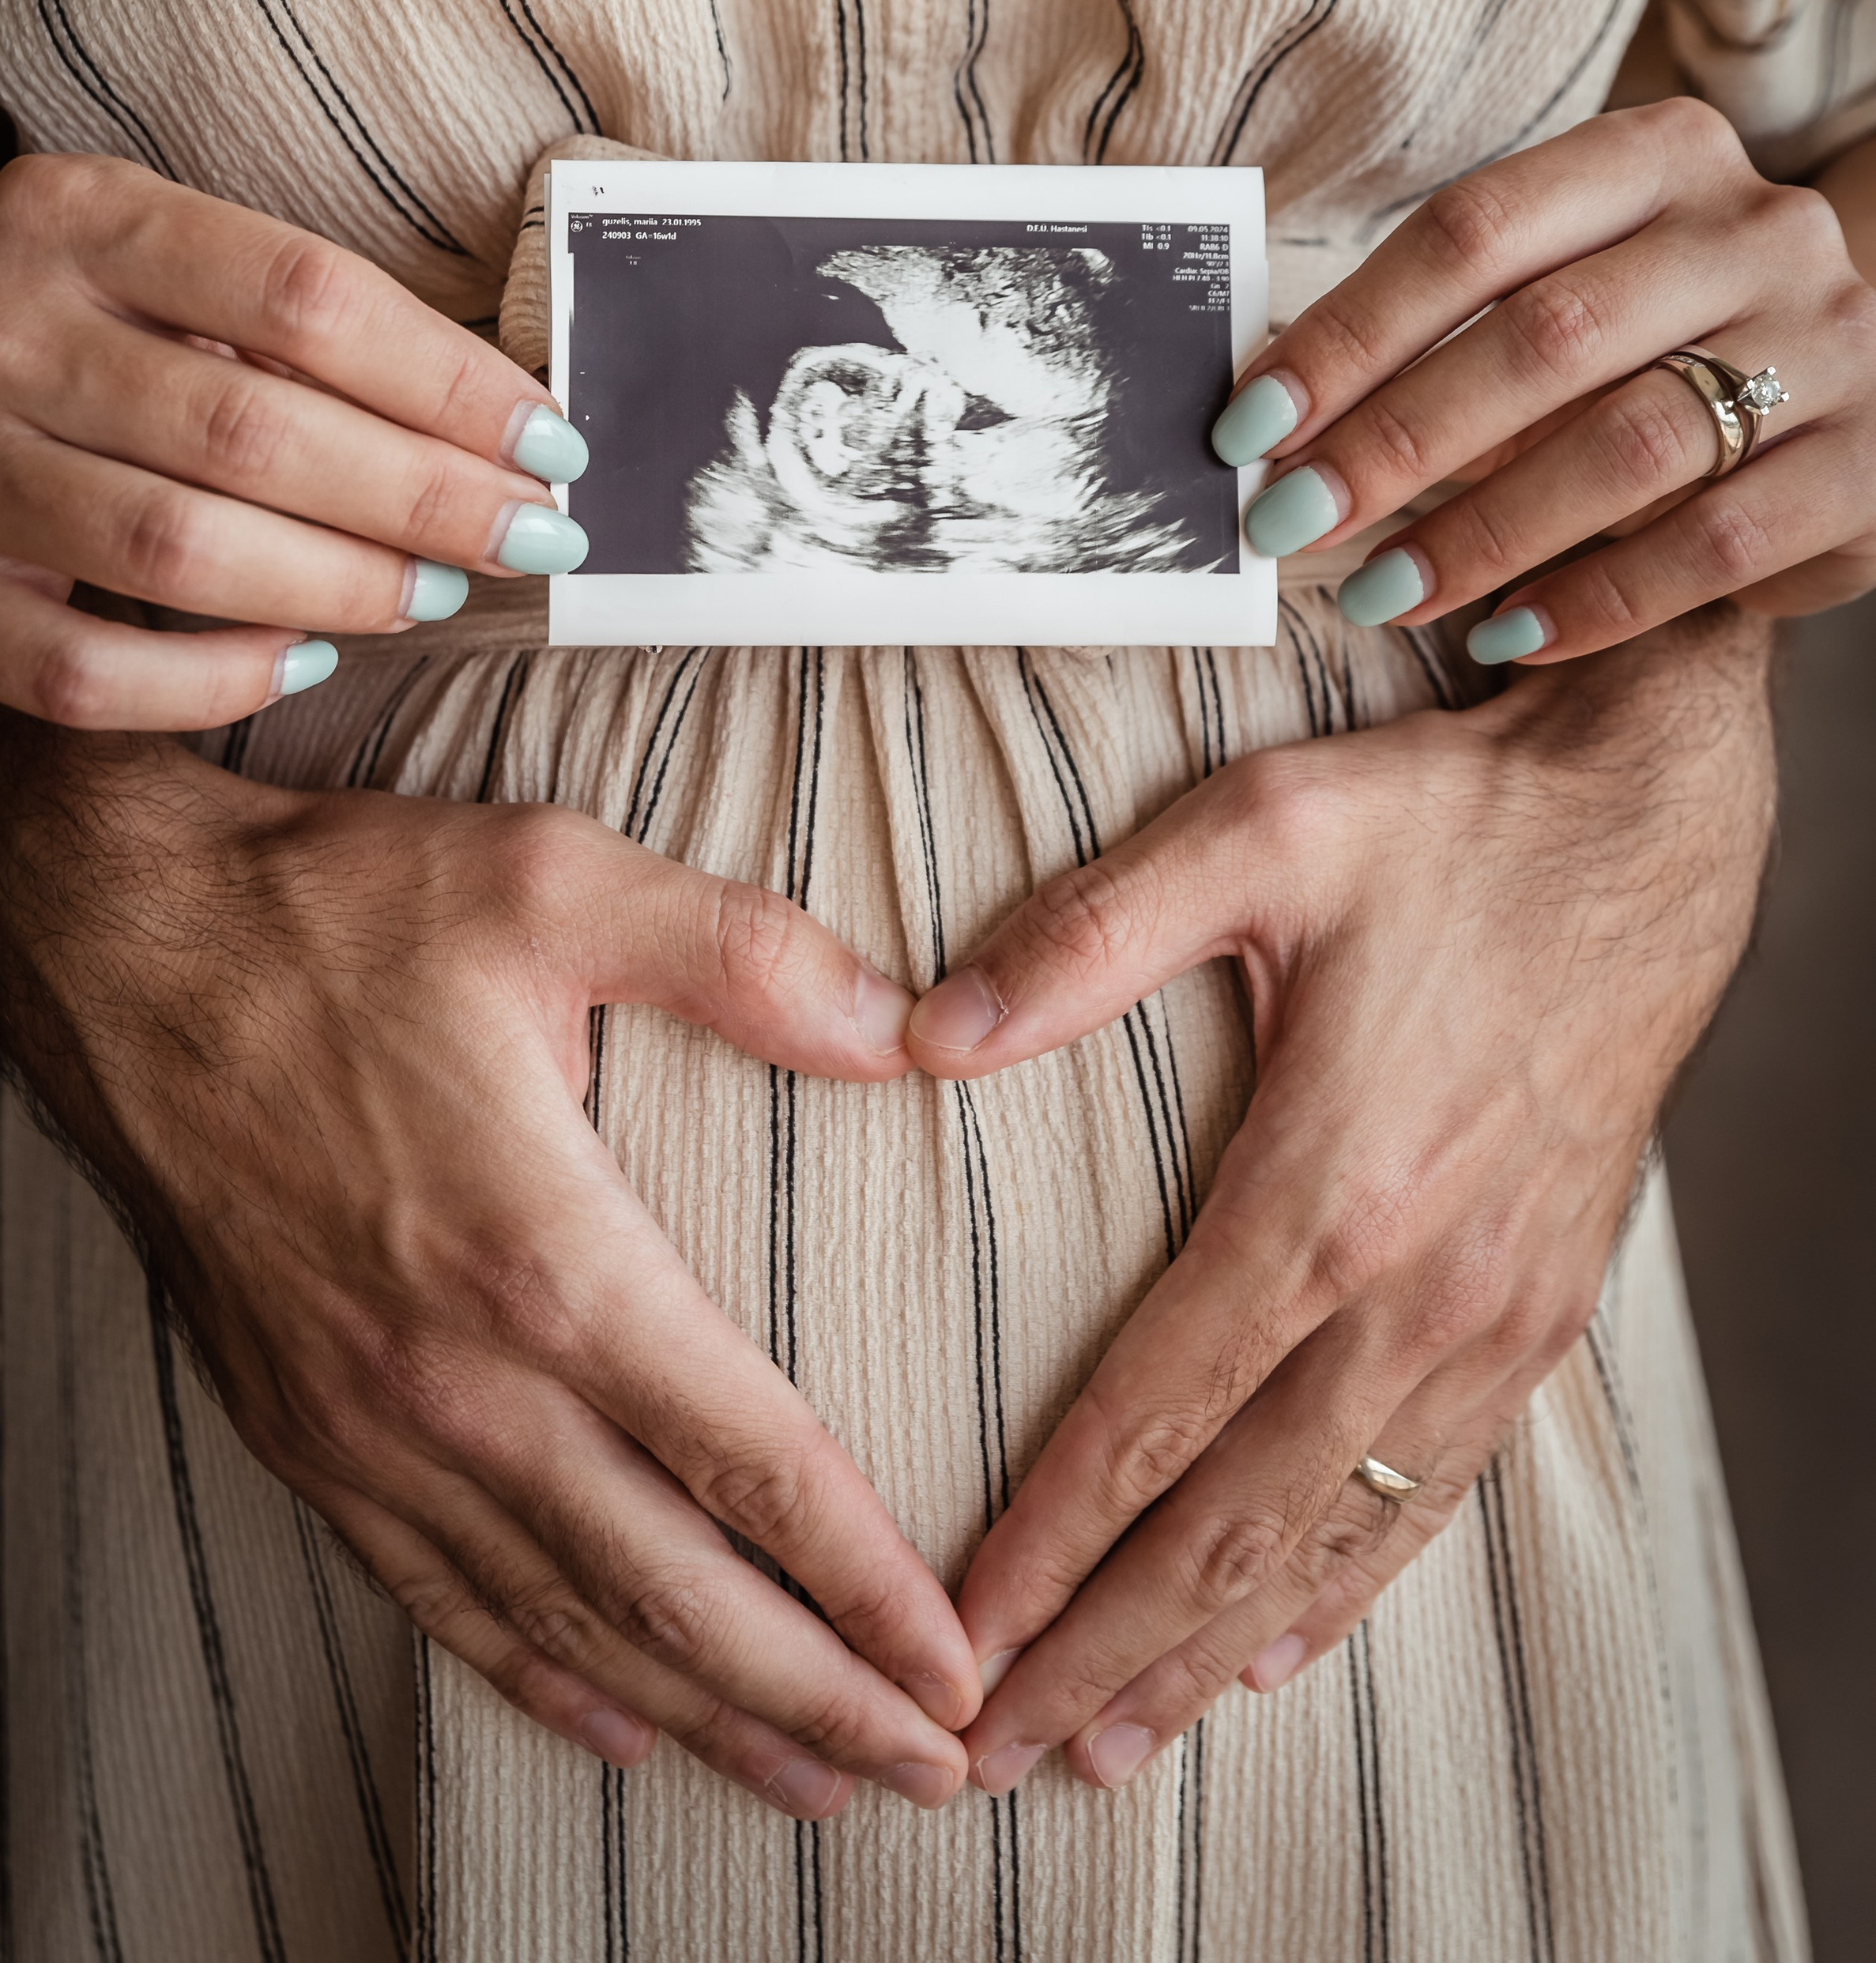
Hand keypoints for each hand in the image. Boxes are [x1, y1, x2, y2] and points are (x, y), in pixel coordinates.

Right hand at [0, 153, 590, 727]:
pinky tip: (306, 661)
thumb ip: (321, 332)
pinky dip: (215, 681)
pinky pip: (84, 676)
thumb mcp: (191, 276)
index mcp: (73, 212)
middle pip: (251, 432)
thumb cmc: (112, 335)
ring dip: (341, 586)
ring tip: (436, 592)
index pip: (303, 297)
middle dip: (422, 498)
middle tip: (528, 537)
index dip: (448, 381)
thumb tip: (518, 438)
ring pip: (175, 553)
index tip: (552, 445)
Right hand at [0, 737, 979, 1812]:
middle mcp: (457, 1378)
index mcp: (545, 1258)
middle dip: (818, 1699)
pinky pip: (433, 1594)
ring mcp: (367, 1423)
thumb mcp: (559, 880)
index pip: (751, 1461)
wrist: (115, 946)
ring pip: (561, 1622)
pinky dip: (533, 1677)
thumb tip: (912, 1024)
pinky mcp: (297, 1429)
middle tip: (935, 1773)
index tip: (960, 1665)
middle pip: (673, 1591)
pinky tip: (608, 1722)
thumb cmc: (338, 908)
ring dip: (699, 1717)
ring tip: (810, 1782)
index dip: (869, 1583)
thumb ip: (747, 958)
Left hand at [901, 610, 1772, 1795]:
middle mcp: (1414, 1289)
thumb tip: (927, 1028)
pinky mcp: (1540, 1312)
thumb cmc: (1447, 825)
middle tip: (988, 1750)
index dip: (1046, 1542)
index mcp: (1325, 1189)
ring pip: (1329, 1536)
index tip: (956, 1635)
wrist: (1646, 829)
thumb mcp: (1255, 833)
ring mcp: (1490, 1317)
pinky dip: (1345, 1588)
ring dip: (1211, 1650)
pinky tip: (1280, 1646)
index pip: (1150, 1415)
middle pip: (1229, 1524)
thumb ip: (1083, 935)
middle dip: (1100, 1649)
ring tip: (1108, 1742)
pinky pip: (1430, 1494)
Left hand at [1214, 98, 1875, 659]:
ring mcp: (1829, 344)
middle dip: (1398, 441)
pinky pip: (1713, 544)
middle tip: (1292, 522)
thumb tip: (1276, 418)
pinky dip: (1595, 600)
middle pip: (1545, 336)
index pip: (1475, 232)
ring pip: (1628, 444)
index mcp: (1663, 154)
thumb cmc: (1666, 339)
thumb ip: (1453, 331)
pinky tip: (1505, 635)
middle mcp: (1759, 230)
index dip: (1351, 331)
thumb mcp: (1577, 290)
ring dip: (1482, 532)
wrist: (1870, 387)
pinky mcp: (1869, 467)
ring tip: (1380, 593)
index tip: (1249, 422)